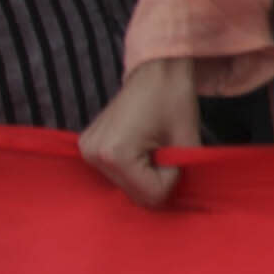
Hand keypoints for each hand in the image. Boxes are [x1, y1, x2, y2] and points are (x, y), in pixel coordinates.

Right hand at [79, 57, 202, 207]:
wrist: (156, 72)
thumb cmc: (174, 100)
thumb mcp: (187, 143)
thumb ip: (181, 176)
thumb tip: (174, 202)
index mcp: (115, 154)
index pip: (153, 195)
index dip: (172, 177)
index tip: (172, 149)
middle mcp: (94, 155)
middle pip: (135, 195)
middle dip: (157, 178)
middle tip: (162, 148)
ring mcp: (86, 151)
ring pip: (126, 187)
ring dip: (145, 174)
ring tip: (150, 144)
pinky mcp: (87, 148)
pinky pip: (117, 175)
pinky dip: (133, 168)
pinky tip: (138, 146)